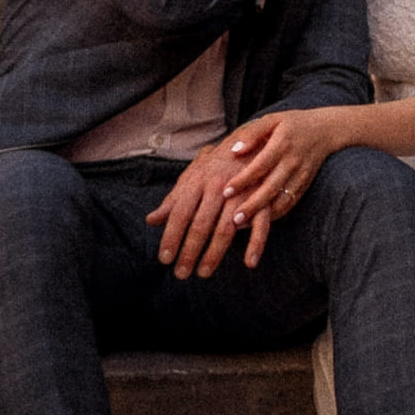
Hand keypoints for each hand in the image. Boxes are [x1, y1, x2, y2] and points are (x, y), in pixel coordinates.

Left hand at [144, 138, 268, 277]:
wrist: (253, 140)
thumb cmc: (217, 163)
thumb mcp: (192, 177)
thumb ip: (173, 200)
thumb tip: (151, 220)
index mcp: (198, 181)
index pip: (180, 213)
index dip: (171, 237)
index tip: (164, 259)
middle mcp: (218, 186)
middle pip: (201, 224)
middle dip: (189, 251)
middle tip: (181, 274)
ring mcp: (242, 192)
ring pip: (226, 228)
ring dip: (214, 253)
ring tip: (203, 273)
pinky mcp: (263, 197)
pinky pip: (261, 224)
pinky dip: (256, 244)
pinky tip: (249, 263)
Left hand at [221, 109, 342, 231]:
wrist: (326, 130)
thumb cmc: (291, 124)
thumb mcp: (271, 119)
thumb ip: (252, 133)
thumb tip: (234, 151)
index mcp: (282, 143)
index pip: (260, 165)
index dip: (243, 180)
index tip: (226, 191)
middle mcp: (293, 161)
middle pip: (271, 187)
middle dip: (252, 205)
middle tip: (233, 220)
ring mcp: (301, 175)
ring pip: (282, 200)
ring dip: (263, 215)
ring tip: (242, 226)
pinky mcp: (306, 185)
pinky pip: (290, 203)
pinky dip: (275, 215)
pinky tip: (258, 222)